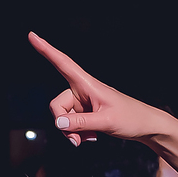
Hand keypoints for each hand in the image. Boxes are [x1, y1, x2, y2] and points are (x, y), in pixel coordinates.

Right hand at [31, 32, 165, 145]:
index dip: (46, 50)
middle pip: (57, 105)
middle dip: (63, 125)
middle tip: (76, 141)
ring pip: (63, 118)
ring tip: (88, 139)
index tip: (32, 36)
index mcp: (87, 84)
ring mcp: (83, 103)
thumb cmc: (131, 118)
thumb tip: (58, 123)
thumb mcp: (106, 121)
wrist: (145, 127)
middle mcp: (82, 91)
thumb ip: (81, 123)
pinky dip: (77, 134)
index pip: (63, 63)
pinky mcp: (86, 114)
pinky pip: (72, 125)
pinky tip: (91, 138)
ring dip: (71, 132)